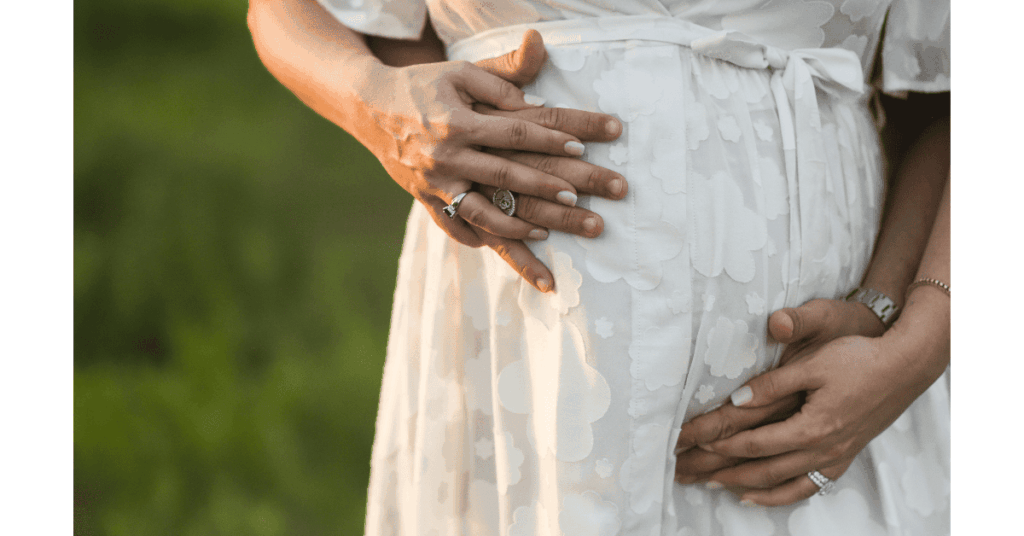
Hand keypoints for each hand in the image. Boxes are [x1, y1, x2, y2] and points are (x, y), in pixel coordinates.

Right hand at [355, 31, 622, 291]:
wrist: (369, 106)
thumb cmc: (423, 84)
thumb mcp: (460, 71)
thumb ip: (501, 81)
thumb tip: (536, 101)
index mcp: (458, 122)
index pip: (514, 132)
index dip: (549, 138)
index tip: (582, 145)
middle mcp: (446, 157)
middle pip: (505, 176)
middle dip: (544, 188)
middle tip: (577, 198)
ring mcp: (433, 182)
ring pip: (479, 212)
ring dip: (513, 226)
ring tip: (544, 232)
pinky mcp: (423, 197)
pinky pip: (451, 225)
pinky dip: (474, 237)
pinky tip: (499, 246)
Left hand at [684, 309, 944, 505]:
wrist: (906, 365)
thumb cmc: (859, 358)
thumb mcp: (813, 364)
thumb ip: (772, 383)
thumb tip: (736, 399)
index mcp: (812, 427)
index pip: (755, 443)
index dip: (722, 445)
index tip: (694, 444)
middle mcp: (823, 449)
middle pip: (763, 470)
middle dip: (725, 472)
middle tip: (694, 473)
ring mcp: (835, 457)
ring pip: (784, 484)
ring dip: (748, 487)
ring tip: (717, 486)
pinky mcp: (844, 456)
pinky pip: (808, 487)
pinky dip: (781, 494)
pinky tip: (761, 495)